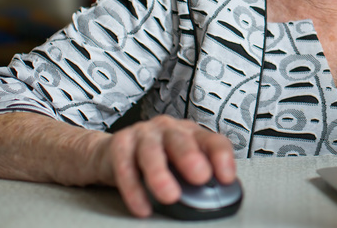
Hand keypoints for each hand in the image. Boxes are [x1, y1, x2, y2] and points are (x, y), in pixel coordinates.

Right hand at [100, 115, 236, 217]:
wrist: (110, 152)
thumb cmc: (154, 158)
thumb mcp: (179, 163)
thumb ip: (197, 174)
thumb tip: (219, 194)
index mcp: (190, 132)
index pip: (211, 140)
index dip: (221, 156)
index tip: (227, 178)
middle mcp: (168, 129)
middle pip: (180, 141)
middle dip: (191, 158)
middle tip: (201, 177)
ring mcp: (143, 134)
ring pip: (151, 152)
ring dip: (160, 175)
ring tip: (170, 196)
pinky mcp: (119, 145)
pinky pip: (125, 168)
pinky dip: (134, 190)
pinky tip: (142, 207)